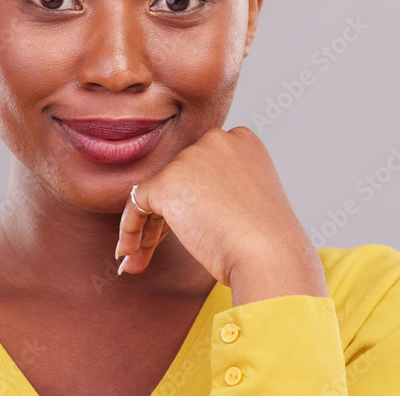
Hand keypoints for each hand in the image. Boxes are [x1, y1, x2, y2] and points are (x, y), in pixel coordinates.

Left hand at [115, 126, 327, 304]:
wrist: (270, 256)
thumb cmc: (268, 241)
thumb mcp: (250, 200)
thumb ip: (220, 188)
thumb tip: (185, 203)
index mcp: (242, 141)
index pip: (201, 166)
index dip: (191, 198)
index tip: (190, 227)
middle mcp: (215, 140)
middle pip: (177, 177)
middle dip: (165, 215)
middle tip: (153, 248)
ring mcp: (190, 158)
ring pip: (155, 191)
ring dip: (145, 227)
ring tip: (137, 259)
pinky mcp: (168, 181)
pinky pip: (136, 203)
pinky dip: (130, 228)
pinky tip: (129, 253)